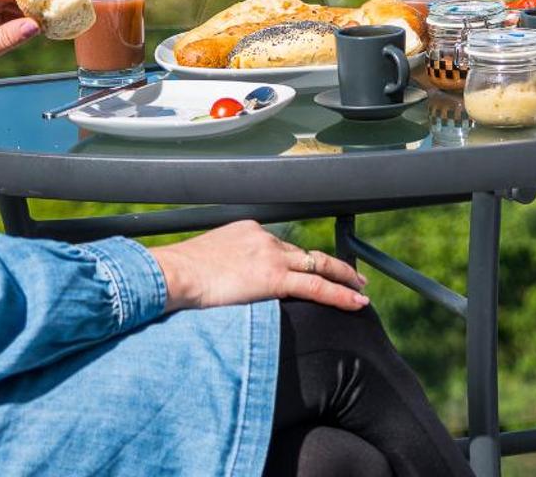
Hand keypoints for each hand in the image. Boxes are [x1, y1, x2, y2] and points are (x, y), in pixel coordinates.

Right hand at [148, 221, 369, 313]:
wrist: (174, 272)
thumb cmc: (179, 273)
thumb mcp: (204, 260)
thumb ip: (223, 266)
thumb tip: (222, 282)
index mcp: (247, 231)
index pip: (279, 247)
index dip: (297, 260)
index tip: (307, 266)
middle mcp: (263, 238)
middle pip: (304, 253)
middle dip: (331, 264)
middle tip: (351, 274)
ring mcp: (271, 256)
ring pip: (318, 266)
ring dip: (343, 278)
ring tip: (360, 290)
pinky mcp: (274, 277)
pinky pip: (316, 287)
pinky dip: (339, 295)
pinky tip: (355, 303)